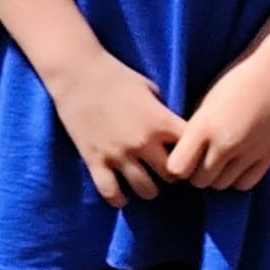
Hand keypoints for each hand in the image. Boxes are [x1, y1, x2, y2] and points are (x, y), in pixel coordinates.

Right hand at [43, 53, 188, 207]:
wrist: (75, 71)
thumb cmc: (115, 74)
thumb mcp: (150, 88)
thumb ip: (163, 113)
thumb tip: (172, 129)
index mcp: (162, 122)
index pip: (193, 152)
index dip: (194, 156)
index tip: (188, 157)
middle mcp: (144, 142)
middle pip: (172, 176)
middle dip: (172, 175)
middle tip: (165, 172)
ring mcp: (118, 154)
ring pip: (146, 190)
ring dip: (149, 188)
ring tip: (145, 183)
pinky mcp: (94, 159)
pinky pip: (110, 192)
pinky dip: (119, 198)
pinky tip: (122, 196)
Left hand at [166, 58, 269, 191]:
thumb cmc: (234, 82)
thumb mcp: (203, 102)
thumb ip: (192, 130)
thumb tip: (179, 154)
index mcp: (204, 126)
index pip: (177, 168)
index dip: (175, 166)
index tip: (178, 157)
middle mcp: (226, 143)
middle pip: (199, 181)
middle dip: (194, 173)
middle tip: (197, 160)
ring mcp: (249, 152)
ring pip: (221, 185)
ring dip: (215, 176)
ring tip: (216, 161)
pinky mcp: (269, 156)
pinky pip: (245, 184)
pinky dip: (236, 178)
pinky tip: (234, 164)